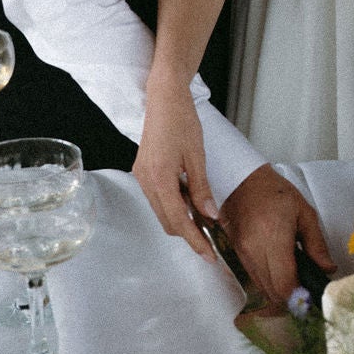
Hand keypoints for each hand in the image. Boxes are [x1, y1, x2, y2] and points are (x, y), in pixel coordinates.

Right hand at [132, 88, 218, 264]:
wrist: (164, 98)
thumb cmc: (182, 121)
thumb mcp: (197, 156)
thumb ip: (202, 189)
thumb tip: (210, 216)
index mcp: (160, 179)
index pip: (179, 221)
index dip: (195, 241)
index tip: (210, 255)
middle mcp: (146, 181)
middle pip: (168, 221)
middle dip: (189, 233)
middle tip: (212, 237)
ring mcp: (141, 177)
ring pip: (162, 211)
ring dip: (182, 218)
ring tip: (204, 216)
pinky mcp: (143, 171)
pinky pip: (158, 198)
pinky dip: (174, 204)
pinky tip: (190, 199)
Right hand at [220, 164, 333, 303]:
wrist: (243, 181)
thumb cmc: (275, 192)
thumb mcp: (305, 213)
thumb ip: (317, 244)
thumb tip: (328, 269)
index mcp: (273, 236)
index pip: (284, 284)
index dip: (300, 297)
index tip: (314, 296)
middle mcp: (254, 249)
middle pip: (273, 293)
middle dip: (292, 299)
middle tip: (309, 291)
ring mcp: (242, 254)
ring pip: (263, 289)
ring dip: (280, 292)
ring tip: (297, 281)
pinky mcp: (236, 255)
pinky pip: (254, 279)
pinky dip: (269, 283)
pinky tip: (281, 273)